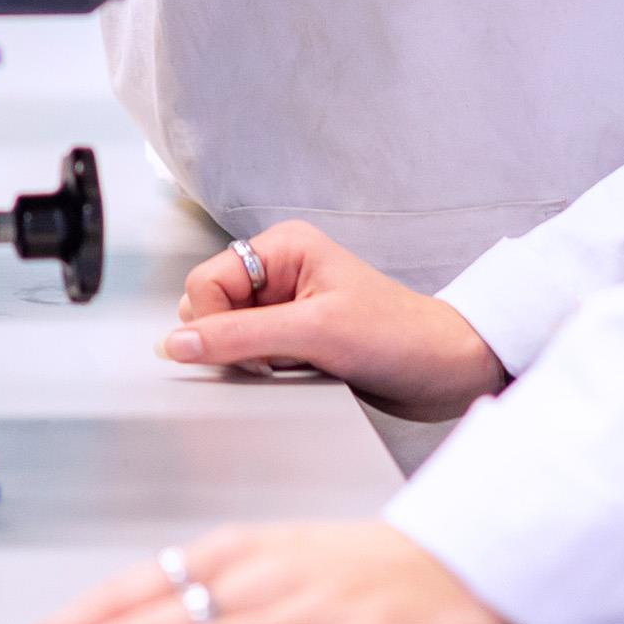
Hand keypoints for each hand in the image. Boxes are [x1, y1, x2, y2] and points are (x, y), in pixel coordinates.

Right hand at [162, 221, 506, 419]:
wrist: (446, 370)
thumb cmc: (398, 336)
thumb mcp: (315, 333)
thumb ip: (240, 336)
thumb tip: (177, 344)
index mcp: (282, 247)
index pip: (206, 282)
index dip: (212, 323)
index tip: (245, 352)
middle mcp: (280, 272)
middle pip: (211, 308)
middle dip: (231, 341)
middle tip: (275, 359)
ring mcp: (287, 308)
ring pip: (228, 337)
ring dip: (250, 361)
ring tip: (293, 367)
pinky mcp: (296, 341)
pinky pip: (252, 357)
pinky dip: (263, 374)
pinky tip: (298, 376)